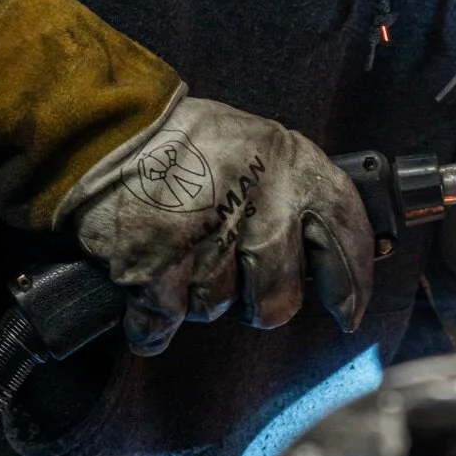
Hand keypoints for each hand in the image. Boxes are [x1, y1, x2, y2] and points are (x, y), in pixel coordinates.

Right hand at [60, 92, 373, 355]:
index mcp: (291, 161)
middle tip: (232, 273)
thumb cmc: (186, 145)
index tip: (348, 312)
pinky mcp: (154, 265)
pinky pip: (165, 323)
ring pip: (216, 307)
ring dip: (195, 294)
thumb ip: (296, 194)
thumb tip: (332, 260)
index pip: (345, 232)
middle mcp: (259, 196)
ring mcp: (206, 232)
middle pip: (278, 297)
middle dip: (255, 302)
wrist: (105, 132)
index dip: (350, 281)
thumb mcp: (259, 144)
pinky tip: (147, 281)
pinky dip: (151, 317)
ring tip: (179, 248)